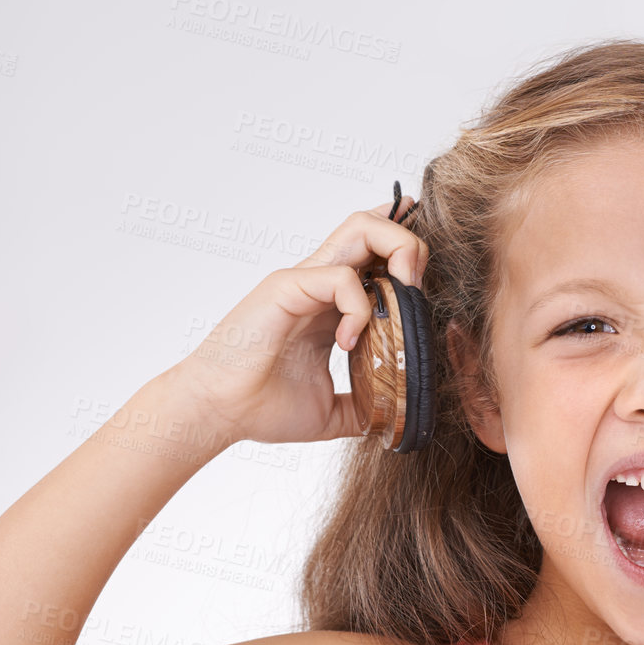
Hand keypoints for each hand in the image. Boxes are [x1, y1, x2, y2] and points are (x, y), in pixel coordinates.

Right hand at [171, 197, 428, 445]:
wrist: (216, 413)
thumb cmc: (262, 406)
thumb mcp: (334, 411)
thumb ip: (366, 405)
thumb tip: (397, 419)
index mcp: (331, 304)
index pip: (374, 253)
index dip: (406, 251)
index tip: (427, 278)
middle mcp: (319, 283)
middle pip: (373, 226)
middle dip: (411, 243)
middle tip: (419, 288)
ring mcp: (302, 281)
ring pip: (360, 228)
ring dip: (396, 252)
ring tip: (403, 296)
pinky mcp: (286, 289)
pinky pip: (340, 277)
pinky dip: (360, 307)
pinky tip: (350, 343)